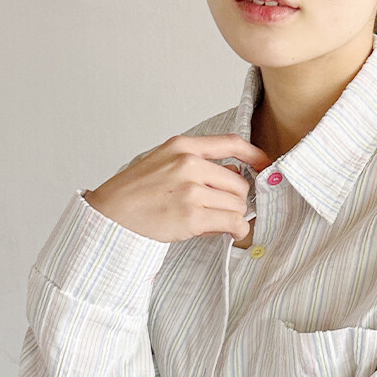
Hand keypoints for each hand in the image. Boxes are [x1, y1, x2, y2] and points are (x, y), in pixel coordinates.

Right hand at [85, 132, 254, 246]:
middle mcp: (189, 164)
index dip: (254, 155)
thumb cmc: (134, 192)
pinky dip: (237, 230)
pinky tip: (231, 233)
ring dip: (234, 216)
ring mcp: (191, 190)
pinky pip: (232, 223)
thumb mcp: (162, 161)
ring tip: (217, 221)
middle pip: (239, 182)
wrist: (111, 215)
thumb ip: (195, 162)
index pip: (231, 143)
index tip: (265, 165)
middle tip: (224, 209)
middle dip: (237, 198)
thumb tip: (233, 172)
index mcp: (183, 147)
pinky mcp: (192, 216)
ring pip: (238, 204)